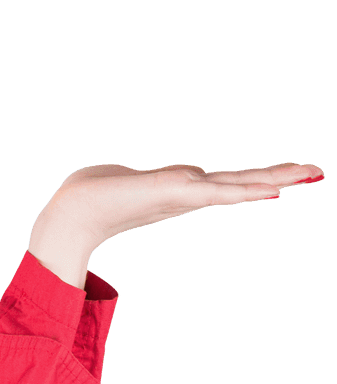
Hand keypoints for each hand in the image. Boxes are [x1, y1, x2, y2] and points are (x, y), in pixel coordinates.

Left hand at [27, 162, 324, 288]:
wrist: (72, 212)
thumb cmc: (94, 194)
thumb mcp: (132, 179)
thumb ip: (160, 178)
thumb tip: (183, 174)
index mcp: (180, 190)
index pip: (226, 182)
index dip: (255, 180)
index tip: (284, 181)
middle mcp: (186, 194)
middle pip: (240, 183)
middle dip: (278, 176)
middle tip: (317, 171)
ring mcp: (181, 195)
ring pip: (235, 186)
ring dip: (272, 178)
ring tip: (306, 174)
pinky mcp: (171, 194)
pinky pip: (216, 192)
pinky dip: (242, 191)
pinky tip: (267, 190)